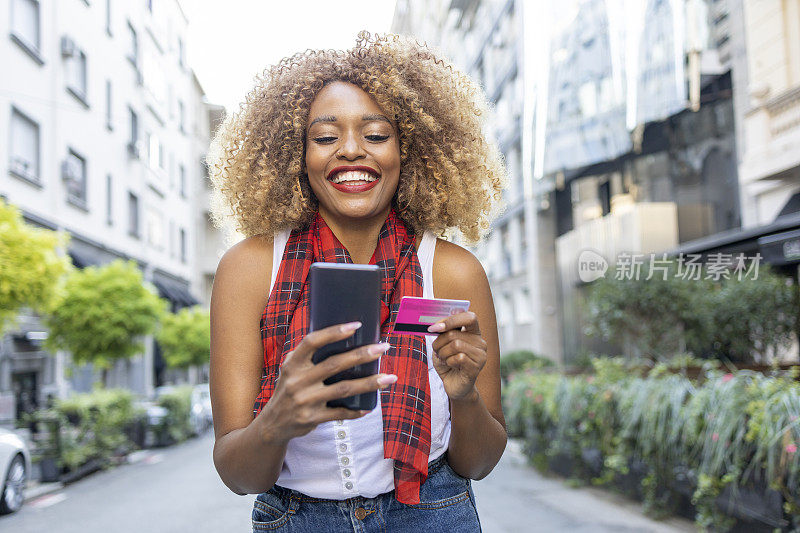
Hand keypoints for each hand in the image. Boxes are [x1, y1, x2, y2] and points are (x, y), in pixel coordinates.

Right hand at [256, 322, 395, 442]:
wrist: (273, 424)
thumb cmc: (290, 388)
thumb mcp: (291, 369)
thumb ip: (308, 355)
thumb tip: (343, 336)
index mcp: (292, 363)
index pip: (312, 342)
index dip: (333, 332)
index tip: (356, 326)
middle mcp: (297, 380)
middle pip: (335, 364)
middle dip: (362, 355)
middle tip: (383, 348)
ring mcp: (305, 400)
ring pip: (343, 389)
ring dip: (369, 383)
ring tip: (389, 378)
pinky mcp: (312, 418)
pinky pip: (340, 413)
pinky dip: (355, 411)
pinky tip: (369, 407)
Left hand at [428, 311, 487, 400]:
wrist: (454, 385)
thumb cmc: (448, 363)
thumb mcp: (443, 345)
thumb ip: (443, 333)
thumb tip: (435, 325)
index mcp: (473, 333)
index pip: (469, 317)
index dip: (451, 320)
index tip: (435, 327)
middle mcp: (480, 342)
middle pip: (454, 333)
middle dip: (439, 343)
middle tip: (437, 351)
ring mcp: (481, 355)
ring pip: (455, 345)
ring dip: (443, 353)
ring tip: (444, 359)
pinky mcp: (477, 367)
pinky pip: (458, 358)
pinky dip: (449, 362)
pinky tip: (451, 366)